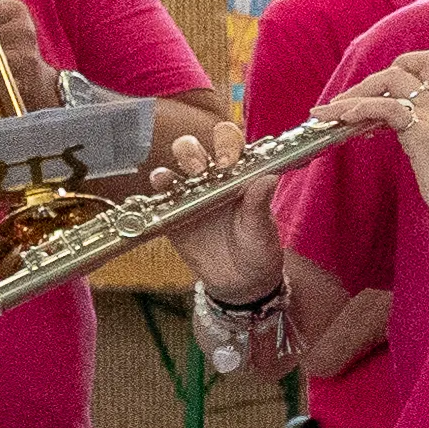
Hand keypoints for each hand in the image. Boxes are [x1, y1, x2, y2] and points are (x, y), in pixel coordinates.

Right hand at [138, 123, 282, 298]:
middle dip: (194, 151)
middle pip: (196, 149)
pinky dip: (159, 186)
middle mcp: (213, 179)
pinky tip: (162, 185)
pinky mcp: (173, 214)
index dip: (226, 144)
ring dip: (175, 165)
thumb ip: (260, 205)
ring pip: (176, 166)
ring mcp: (190, 194)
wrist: (241, 283)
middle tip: (201, 168)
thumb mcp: (262, 231)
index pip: (230, 145)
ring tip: (185, 175)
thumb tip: (269, 178)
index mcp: (239, 177)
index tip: (228, 160)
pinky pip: (162, 195)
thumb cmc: (258, 251)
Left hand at [314, 51, 428, 231]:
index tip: (375, 89)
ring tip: (330, 113)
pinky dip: (362, 109)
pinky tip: (348, 119)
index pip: (428, 62)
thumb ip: (412, 128)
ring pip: (389, 82)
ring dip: (354, 95)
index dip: (399, 65)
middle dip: (362, 85)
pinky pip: (388, 108)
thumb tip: (378, 125)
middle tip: (339, 106)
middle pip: (398, 69)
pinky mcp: (422, 132)